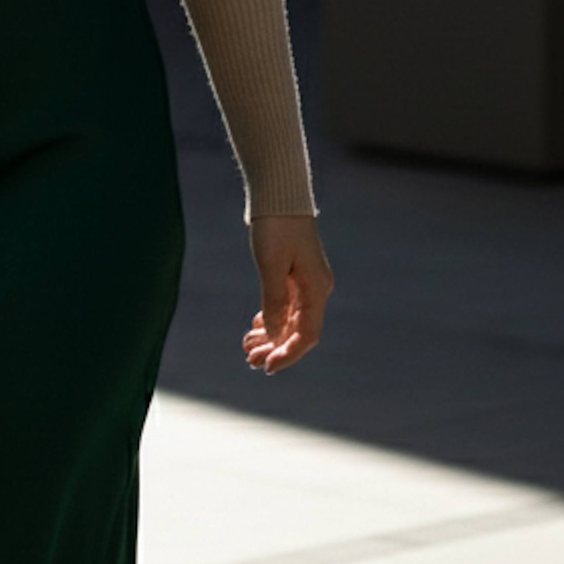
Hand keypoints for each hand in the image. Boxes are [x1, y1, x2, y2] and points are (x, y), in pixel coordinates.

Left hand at [242, 213, 333, 374]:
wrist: (279, 196)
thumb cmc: (275, 228)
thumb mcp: (271, 266)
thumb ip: (274, 302)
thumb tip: (274, 335)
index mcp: (316, 290)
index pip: (306, 335)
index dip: (287, 354)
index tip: (266, 367)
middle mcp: (315, 289)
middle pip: (298, 330)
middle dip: (274, 348)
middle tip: (249, 360)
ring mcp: (306, 282)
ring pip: (291, 319)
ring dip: (271, 335)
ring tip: (247, 347)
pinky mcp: (294, 274)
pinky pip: (286, 305)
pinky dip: (272, 318)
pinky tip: (256, 326)